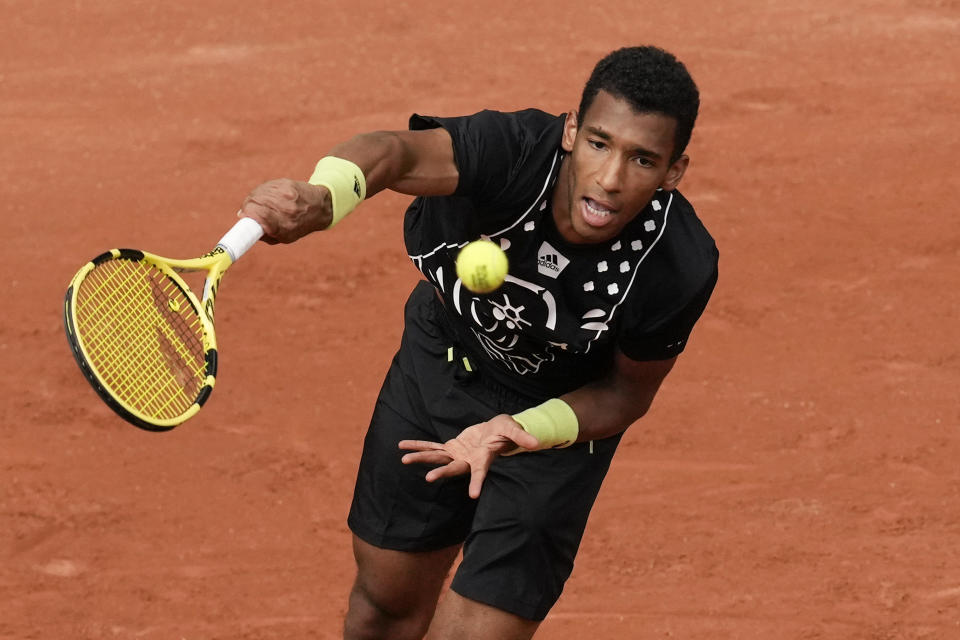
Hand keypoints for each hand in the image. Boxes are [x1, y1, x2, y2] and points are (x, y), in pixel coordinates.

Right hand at [238, 179, 332, 243]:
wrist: (319, 207)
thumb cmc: (298, 225)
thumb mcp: (284, 237)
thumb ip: (263, 233)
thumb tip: (242, 217)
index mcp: (285, 227)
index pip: (260, 215)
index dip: (248, 213)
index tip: (244, 216)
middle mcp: (287, 210)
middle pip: (255, 202)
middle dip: (248, 206)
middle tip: (249, 211)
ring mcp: (287, 195)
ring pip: (258, 193)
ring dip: (254, 198)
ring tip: (260, 204)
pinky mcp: (286, 183)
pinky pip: (265, 186)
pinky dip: (262, 192)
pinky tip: (268, 196)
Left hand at [399, 415, 539, 498]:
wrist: (497, 431)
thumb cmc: (506, 431)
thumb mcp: (513, 430)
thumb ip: (522, 437)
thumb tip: (536, 444)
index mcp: (483, 458)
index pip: (480, 472)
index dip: (478, 483)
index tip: (474, 496)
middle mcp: (468, 460)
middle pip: (453, 467)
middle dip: (441, 472)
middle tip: (428, 478)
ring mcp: (458, 455)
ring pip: (437, 457)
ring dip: (421, 457)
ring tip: (404, 459)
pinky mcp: (452, 447)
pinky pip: (432, 446)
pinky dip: (419, 445)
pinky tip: (403, 446)